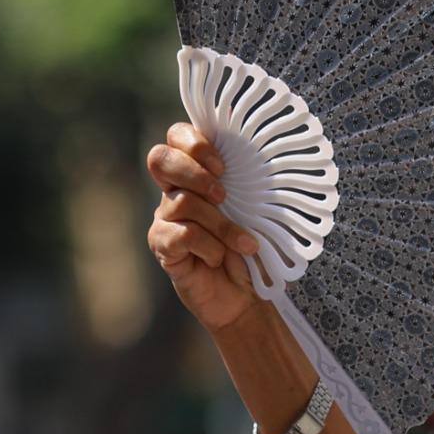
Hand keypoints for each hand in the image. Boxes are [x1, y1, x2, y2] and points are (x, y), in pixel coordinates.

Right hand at [145, 123, 262, 331]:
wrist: (247, 296)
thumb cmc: (253, 250)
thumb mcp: (259, 212)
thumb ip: (252, 184)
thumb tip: (274, 157)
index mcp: (197, 175)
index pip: (177, 136)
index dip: (194, 142)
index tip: (223, 166)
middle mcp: (174, 192)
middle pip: (160, 158)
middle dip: (194, 173)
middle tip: (224, 196)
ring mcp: (165, 219)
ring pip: (182, 202)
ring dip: (221, 225)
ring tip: (243, 244)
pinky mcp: (163, 246)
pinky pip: (180, 234)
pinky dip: (209, 247)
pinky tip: (219, 258)